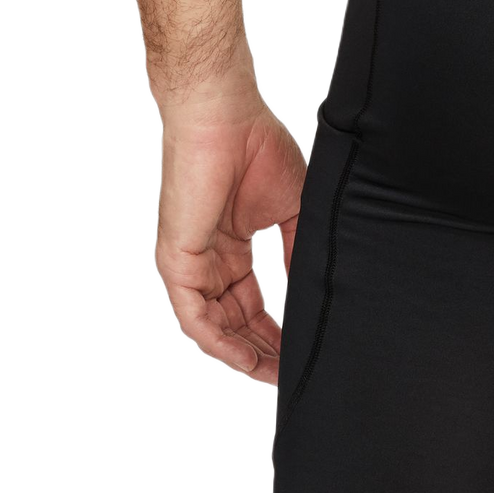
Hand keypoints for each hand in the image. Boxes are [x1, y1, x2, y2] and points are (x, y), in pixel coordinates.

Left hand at [152, 82, 306, 385]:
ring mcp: (189, 265)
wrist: (224, 115)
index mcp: (232, 250)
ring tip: (280, 377)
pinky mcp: (176, 262)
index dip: (280, 334)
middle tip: (297, 376)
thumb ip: (299, 254)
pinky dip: (223, 345)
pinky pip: (195, 320)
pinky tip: (251, 362)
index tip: (306, 355)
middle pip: (236, 326)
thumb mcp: (294, 212)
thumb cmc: (258, 148)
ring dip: (246, 358)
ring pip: (214, 331)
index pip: (255, 307)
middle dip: (266, 355)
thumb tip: (318, 294)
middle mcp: (208, 263)